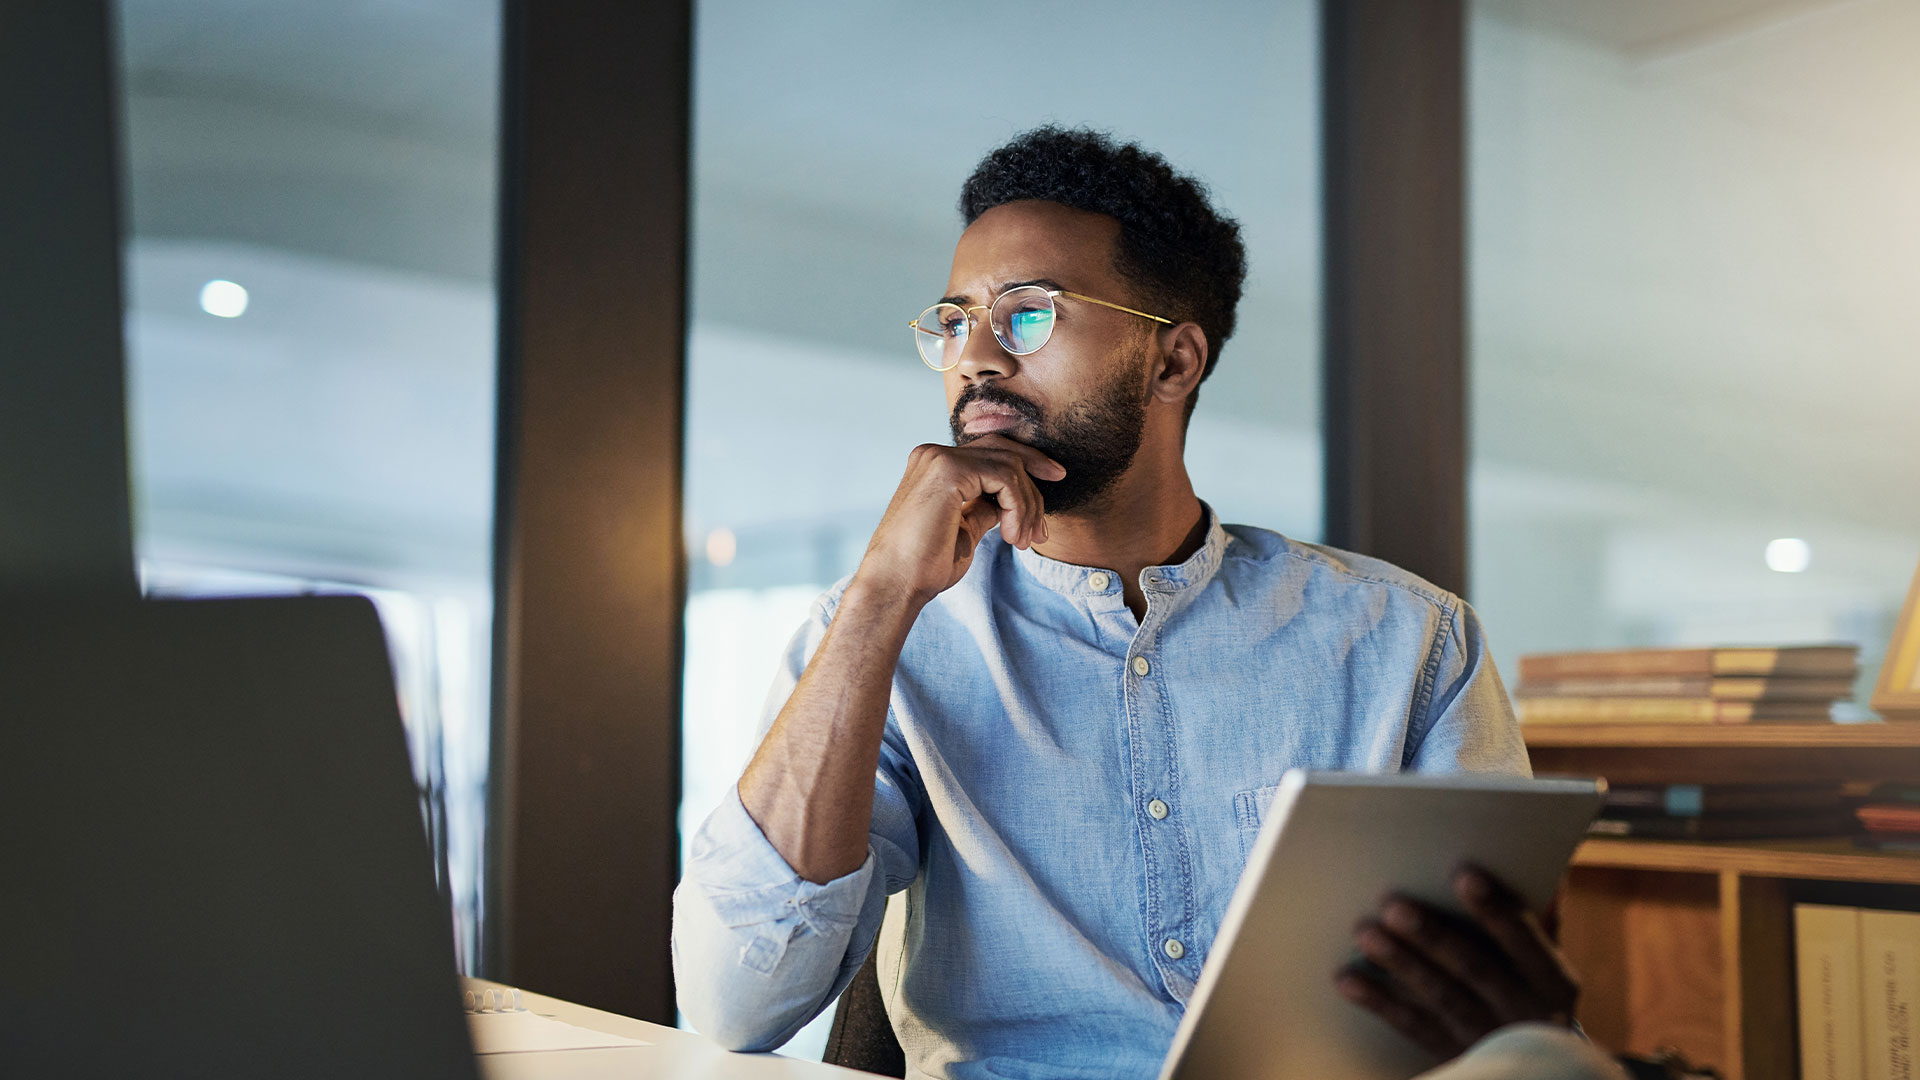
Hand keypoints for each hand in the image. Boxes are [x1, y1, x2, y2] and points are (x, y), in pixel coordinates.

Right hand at [854, 436, 1065, 604]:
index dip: (1027, 464)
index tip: (1054, 482)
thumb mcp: (965, 530)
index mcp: (934, 465)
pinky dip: (1018, 508)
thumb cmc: (924, 566)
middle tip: (1043, 529)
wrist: (896, 584)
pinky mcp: (949, 471)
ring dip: (1026, 507)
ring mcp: (939, 458)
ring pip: (1010, 466)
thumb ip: (984, 508)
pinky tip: (1010, 536)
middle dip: (1035, 483)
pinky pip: (1005, 478)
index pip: (991, 451)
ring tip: (1021, 542)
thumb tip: (1008, 504)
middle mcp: (934, 454)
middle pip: (1004, 451)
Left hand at [1335, 865, 1579, 1059]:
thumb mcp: (1547, 969)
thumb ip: (1529, 926)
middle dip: (1432, 935)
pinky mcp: (1456, 1056)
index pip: (1525, 939)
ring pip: (1441, 996)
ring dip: (1401, 963)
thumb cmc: (1533, 996)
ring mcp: (1488, 1036)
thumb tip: (1516, 872)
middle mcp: (1525, 1010)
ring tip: (1365, 932)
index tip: (1463, 874)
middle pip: (1475, 968)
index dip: (1494, 908)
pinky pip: (1413, 1028)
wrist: (1539, 1068)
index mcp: (1552, 980)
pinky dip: (1379, 1002)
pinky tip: (1348, 979)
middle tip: (1392, 903)